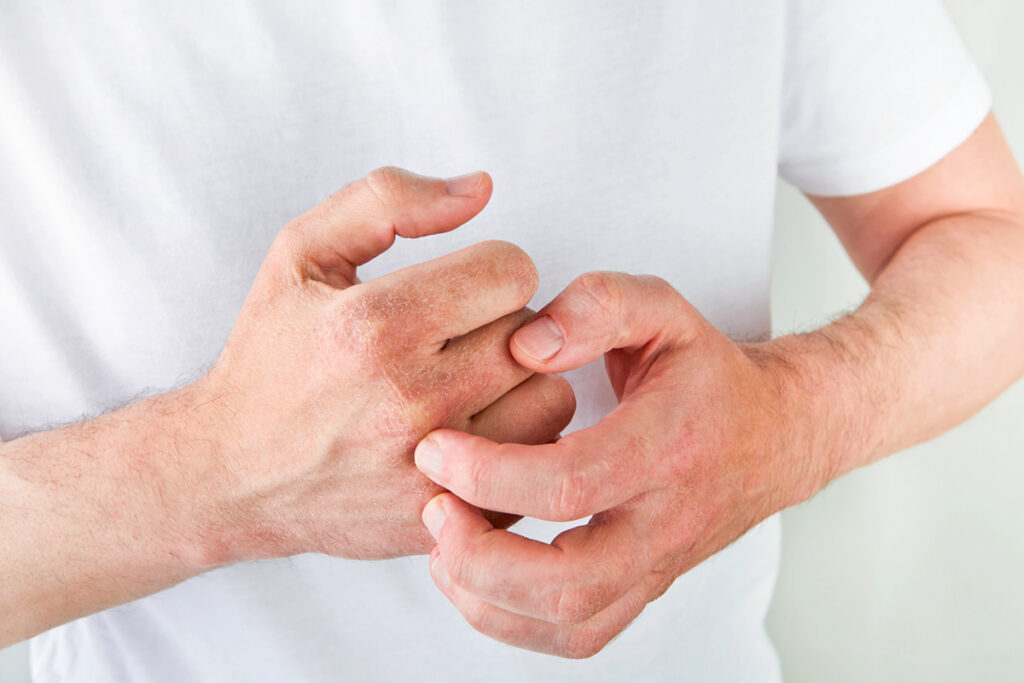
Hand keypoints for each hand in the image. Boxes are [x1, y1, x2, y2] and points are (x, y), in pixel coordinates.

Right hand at [185, 167, 574, 563]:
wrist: (231, 474)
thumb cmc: (271, 357)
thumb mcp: (302, 253)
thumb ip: (388, 201)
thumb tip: (481, 187)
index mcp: (375, 323)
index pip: (513, 270)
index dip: (492, 270)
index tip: (462, 289)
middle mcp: (408, 398)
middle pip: (535, 334)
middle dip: (504, 325)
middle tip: (457, 339)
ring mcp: (431, 466)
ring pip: (552, 399)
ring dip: (523, 386)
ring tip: (471, 386)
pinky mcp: (446, 517)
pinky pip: (537, 465)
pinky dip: (517, 445)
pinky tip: (472, 434)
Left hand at [414, 272, 819, 657]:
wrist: (773, 434)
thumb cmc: (705, 372)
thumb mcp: (663, 310)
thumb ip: (600, 305)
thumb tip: (526, 347)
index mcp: (669, 446)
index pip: (570, 485)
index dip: (487, 474)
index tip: (435, 448)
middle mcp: (667, 521)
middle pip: (569, 583)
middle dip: (480, 556)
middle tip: (433, 506)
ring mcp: (658, 564)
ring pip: (572, 624)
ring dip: (488, 599)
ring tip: (443, 544)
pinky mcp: (644, 587)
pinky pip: (580, 637)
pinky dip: (513, 624)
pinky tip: (474, 577)